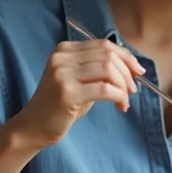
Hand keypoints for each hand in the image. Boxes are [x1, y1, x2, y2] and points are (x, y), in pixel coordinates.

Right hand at [10, 39, 145, 148]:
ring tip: (125, 99)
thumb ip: (98, 67)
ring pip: (108, 70)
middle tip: (132, 90)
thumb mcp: (78, 79)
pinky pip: (104, 89)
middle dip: (127, 72)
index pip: (104, 45)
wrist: (33, 127)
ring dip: (123, 85)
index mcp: (65, 49)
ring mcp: (62, 74)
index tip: (138, 71)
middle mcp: (62, 58)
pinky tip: (120, 105)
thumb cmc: (60, 104)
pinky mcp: (67, 93)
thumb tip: (132, 66)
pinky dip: (118, 96)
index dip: (126, 57)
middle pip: (108, 55)